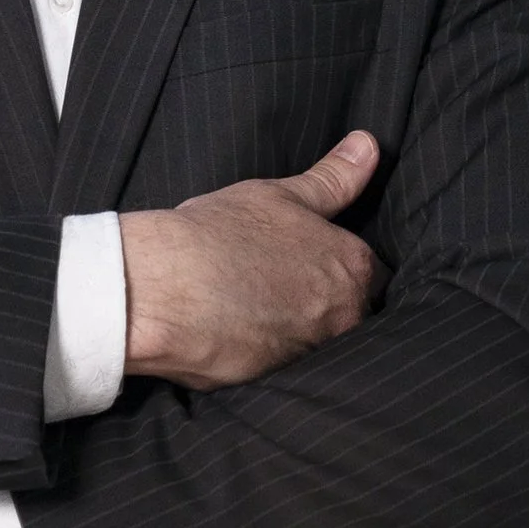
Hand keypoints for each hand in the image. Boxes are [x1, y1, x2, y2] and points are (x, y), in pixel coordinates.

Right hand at [119, 131, 389, 389]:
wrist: (159, 289)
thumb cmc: (220, 234)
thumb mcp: (283, 195)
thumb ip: (335, 177)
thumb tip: (368, 146)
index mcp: (354, 269)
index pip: (369, 274)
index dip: (340, 267)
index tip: (310, 260)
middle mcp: (344, 317)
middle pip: (349, 312)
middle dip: (323, 302)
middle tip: (279, 283)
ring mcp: (310, 353)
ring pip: (316, 341)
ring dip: (295, 327)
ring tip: (255, 305)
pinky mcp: (273, 381)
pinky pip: (280, 364)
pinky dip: (265, 350)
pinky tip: (238, 330)